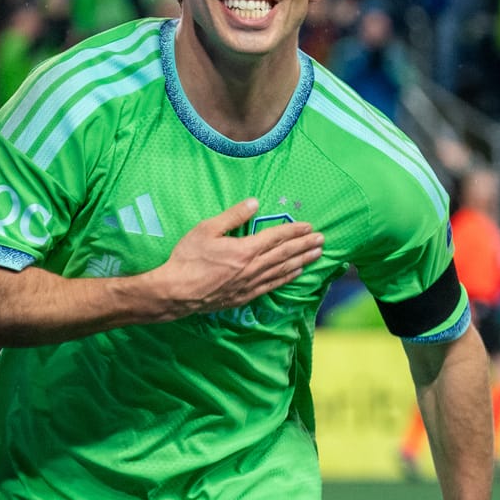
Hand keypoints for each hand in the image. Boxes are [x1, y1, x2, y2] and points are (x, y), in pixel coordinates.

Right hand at [154, 198, 322, 315]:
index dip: (294, 231)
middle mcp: (252, 267)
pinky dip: (287, 278)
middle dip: (304, 245)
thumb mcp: (206, 229)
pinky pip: (272, 286)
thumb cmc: (188, 258)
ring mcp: (250, 284)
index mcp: (244, 249)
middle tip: (322, 239)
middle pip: (284, 254)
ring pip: (282, 270)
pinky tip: (298, 273)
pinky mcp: (245, 296)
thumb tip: (255, 202)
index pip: (276, 237)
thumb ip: (233, 216)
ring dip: (302, 261)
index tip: (309, 226)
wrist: (176, 292)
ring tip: (317, 254)